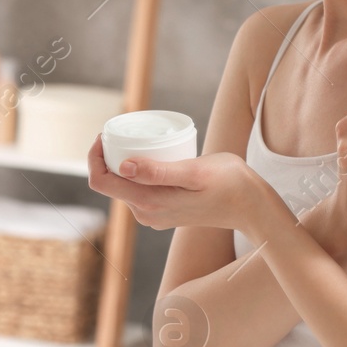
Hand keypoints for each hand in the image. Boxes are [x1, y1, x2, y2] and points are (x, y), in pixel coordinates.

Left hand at [86, 132, 271, 231]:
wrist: (251, 206)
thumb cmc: (229, 183)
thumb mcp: (194, 172)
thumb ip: (159, 173)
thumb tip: (123, 166)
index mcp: (148, 204)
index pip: (101, 182)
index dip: (95, 156)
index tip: (106, 133)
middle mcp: (145, 214)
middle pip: (109, 184)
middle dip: (107, 156)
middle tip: (122, 131)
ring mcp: (153, 215)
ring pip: (123, 187)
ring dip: (121, 164)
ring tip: (135, 140)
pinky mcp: (162, 212)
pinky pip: (137, 191)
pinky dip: (136, 172)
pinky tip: (148, 157)